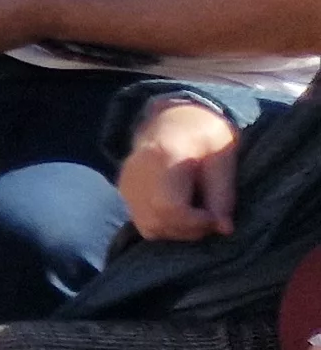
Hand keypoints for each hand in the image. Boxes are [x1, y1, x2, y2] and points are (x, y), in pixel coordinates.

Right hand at [120, 99, 242, 241]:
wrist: (178, 117)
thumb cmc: (206, 135)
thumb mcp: (223, 160)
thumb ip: (223, 195)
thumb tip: (223, 229)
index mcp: (163, 156)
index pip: (170, 208)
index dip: (196, 222)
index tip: (217, 218)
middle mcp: (137, 172)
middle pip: (157, 221)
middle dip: (189, 230)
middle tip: (210, 219)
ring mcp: (127, 181)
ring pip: (149, 226)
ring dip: (176, 231)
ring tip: (197, 217)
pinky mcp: (125, 189)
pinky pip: (143, 221)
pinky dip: (164, 225)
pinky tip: (182, 212)